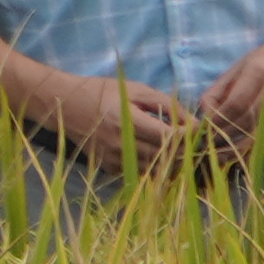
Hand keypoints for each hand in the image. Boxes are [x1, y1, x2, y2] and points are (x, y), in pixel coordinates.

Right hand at [37, 64, 215, 166]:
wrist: (66, 105)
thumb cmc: (106, 92)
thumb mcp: (138, 90)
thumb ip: (167, 106)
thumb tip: (192, 123)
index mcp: (127, 122)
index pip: (167, 139)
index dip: (186, 137)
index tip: (197, 130)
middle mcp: (119, 145)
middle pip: (162, 158)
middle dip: (182, 151)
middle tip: (194, 142)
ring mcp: (111, 159)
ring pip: (152, 170)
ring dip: (170, 162)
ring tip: (179, 149)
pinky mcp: (107, 168)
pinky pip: (138, 173)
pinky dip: (152, 167)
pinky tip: (159, 155)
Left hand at [196, 37, 263, 150]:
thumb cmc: (263, 62)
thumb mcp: (237, 68)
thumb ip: (216, 92)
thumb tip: (203, 120)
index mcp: (258, 71)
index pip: (235, 105)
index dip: (218, 123)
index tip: (206, 134)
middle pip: (247, 122)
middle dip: (225, 140)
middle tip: (211, 151)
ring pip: (262, 135)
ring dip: (240, 152)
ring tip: (225, 159)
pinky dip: (261, 153)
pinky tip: (247, 157)